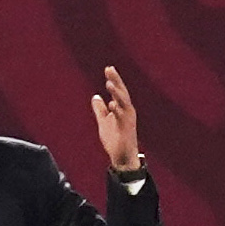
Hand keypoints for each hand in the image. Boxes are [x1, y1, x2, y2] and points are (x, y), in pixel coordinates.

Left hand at [90, 61, 143, 177]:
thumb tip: (95, 96)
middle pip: (122, 92)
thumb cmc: (115, 139)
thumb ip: (100, 110)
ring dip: (116, 93)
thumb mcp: (104, 121)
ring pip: (124, 103)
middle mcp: (127, 111)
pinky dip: (118, 111)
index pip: (118, 91)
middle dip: (116, 81)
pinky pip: (123, 118)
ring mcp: (128, 120)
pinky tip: (112, 104)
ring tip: (109, 83)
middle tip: (109, 69)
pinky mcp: (127, 129)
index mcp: (122, 108)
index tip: (108, 68)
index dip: (114, 79)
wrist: (122, 157)